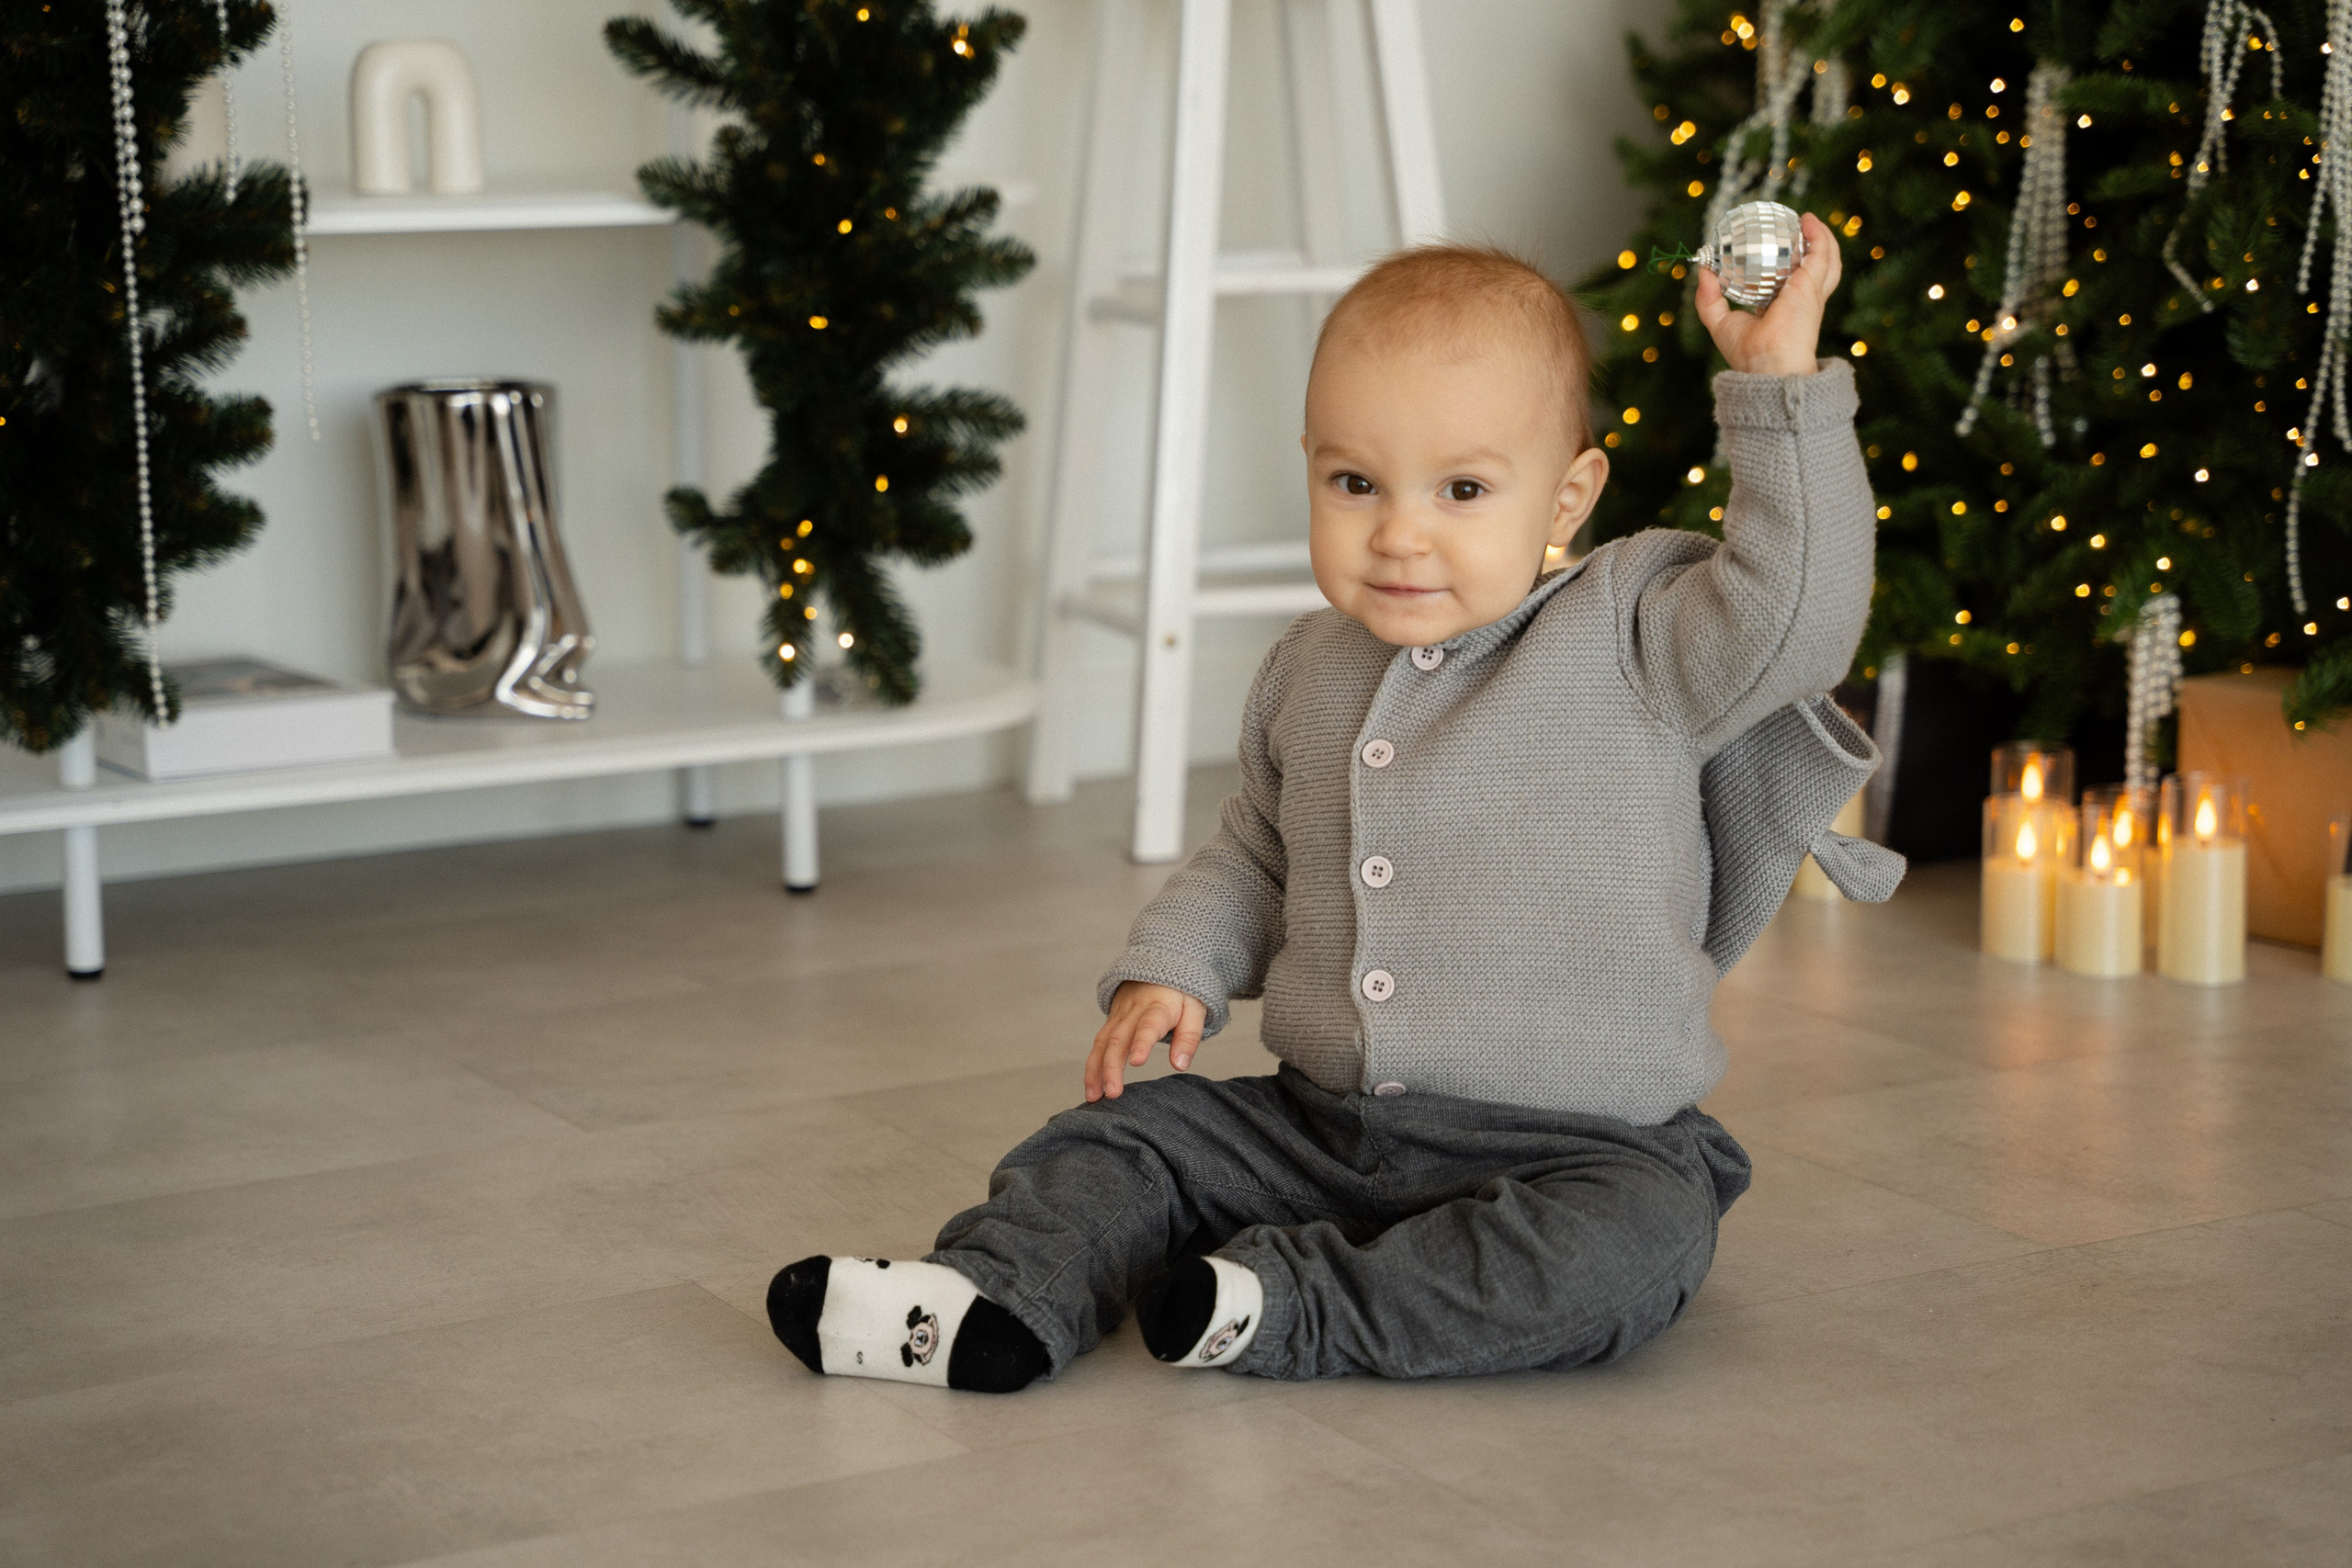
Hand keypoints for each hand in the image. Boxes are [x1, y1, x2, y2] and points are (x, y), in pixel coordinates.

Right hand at [1086, 981, 1205, 1101]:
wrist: (1160, 965)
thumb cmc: (1181, 992)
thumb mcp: (1195, 1010)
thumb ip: (1189, 1038)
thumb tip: (1179, 1065)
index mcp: (1158, 1007)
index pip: (1148, 1025)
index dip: (1142, 1042)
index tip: (1137, 1062)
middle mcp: (1133, 1011)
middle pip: (1118, 1038)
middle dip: (1112, 1067)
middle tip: (1113, 1093)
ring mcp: (1119, 1016)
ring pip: (1102, 1043)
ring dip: (1095, 1070)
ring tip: (1094, 1097)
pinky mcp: (1111, 1022)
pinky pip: (1098, 1044)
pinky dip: (1092, 1066)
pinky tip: (1092, 1088)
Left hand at [1695, 210, 1843, 377]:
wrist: (1766, 366)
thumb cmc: (1748, 354)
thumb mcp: (1721, 323)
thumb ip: (1710, 298)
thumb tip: (1703, 271)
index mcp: (1783, 308)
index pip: (1791, 281)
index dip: (1788, 262)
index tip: (1774, 244)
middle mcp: (1801, 299)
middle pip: (1815, 267)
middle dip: (1812, 246)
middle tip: (1796, 228)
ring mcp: (1810, 292)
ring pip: (1826, 258)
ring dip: (1821, 237)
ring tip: (1806, 221)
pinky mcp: (1812, 286)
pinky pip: (1822, 253)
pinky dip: (1819, 235)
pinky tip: (1808, 221)